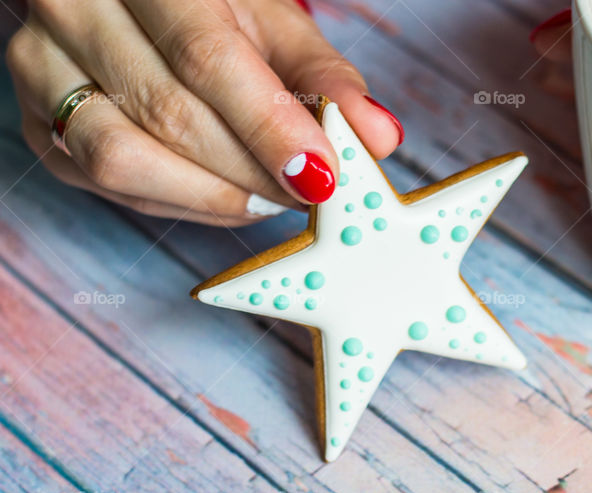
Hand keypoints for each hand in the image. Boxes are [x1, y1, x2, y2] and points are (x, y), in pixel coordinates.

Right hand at [5, 0, 403, 225]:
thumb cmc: (210, 13)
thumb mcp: (273, 26)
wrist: (133, 7)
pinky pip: (108, 185)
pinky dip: (179, 202)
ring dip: (211, 196)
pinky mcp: (39, 128)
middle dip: (251, 170)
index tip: (321, 174)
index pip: (206, 58)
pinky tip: (223, 195)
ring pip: (123, 158)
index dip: (268, 126)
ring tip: (267, 198)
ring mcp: (43, 70)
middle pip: (168, 114)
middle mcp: (74, 10)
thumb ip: (325, 78)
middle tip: (306, 193)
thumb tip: (379, 135)